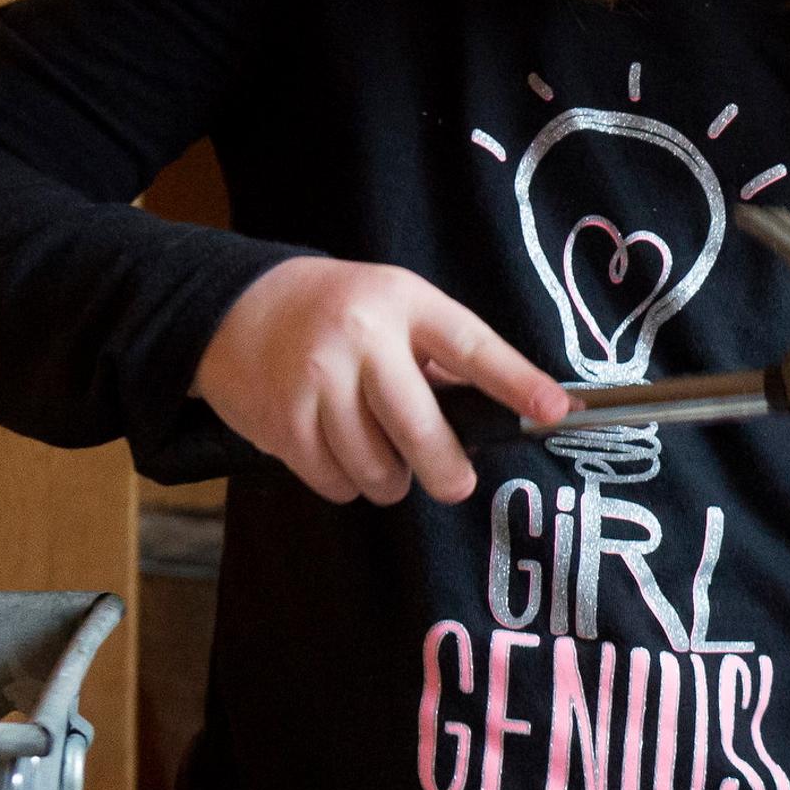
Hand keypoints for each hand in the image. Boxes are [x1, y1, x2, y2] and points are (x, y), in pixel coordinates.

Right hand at [193, 258, 570, 504]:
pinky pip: (333, 480)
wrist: (235, 306)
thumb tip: (504, 415)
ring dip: (389, 479)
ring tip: (384, 457)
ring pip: (376, 467)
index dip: (515, 382)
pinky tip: (341, 455)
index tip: (553, 409)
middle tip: (456, 485)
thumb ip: (443, 358)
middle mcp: (361, 339)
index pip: (471, 347)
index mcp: (405, 304)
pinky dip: (346, 483)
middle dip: (446, 471)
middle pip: (420, 429)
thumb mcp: (398, 307)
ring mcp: (316, 380)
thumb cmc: (339, 311)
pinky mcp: (282, 419)